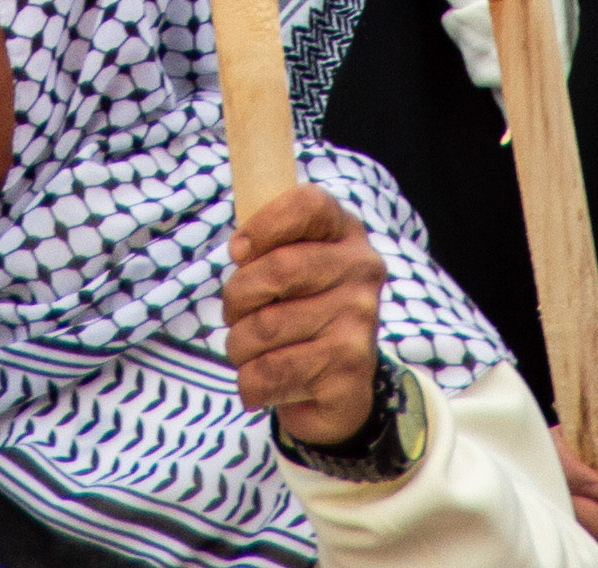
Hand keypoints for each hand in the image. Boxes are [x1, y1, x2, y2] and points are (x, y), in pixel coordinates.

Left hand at [222, 182, 387, 449]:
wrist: (336, 393)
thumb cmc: (298, 316)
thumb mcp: (290, 268)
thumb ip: (267, 243)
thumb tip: (240, 249)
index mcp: (345, 234)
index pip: (309, 204)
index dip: (263, 224)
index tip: (238, 251)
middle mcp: (362, 273)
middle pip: (278, 269)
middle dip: (236, 298)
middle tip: (235, 315)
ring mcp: (360, 324)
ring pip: (265, 328)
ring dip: (238, 346)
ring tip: (251, 352)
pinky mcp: (349, 373)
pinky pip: (269, 373)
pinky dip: (250, 383)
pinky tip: (264, 383)